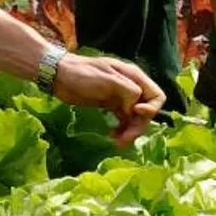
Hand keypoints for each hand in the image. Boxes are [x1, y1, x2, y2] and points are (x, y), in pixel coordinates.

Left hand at [51, 52, 167, 144]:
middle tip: (124, 139)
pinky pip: (124, 121)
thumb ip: (127, 91)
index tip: (135, 114)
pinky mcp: (110, 105)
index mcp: (133, 76)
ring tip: (117, 141)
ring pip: (135, 118)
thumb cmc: (82, 74)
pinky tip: (113, 136)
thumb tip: (135, 108)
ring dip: (130, 131)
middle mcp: (131, 87)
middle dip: (138, 126)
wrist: (59, 75)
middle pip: (146, 111)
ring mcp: (121, 97)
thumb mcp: (106, 79)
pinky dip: (122, 130)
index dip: (151, 108)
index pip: (156, 96)